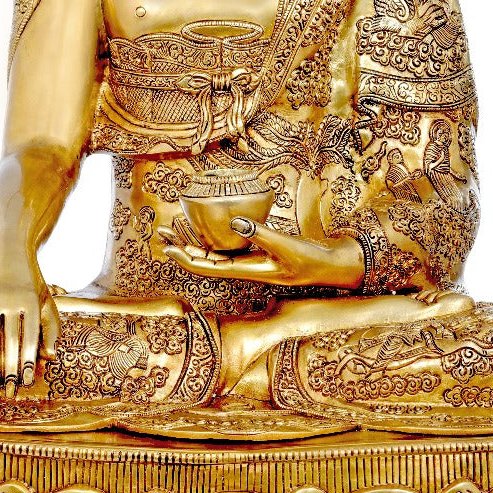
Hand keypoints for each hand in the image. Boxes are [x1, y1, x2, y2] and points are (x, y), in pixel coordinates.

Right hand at [0, 252, 60, 396]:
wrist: (6, 244)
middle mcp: (11, 300)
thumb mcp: (45, 299)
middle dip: (10, 369)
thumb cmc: (29, 279)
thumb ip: (49, 327)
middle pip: (11, 342)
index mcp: (32, 302)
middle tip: (8, 391)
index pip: (30, 339)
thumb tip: (50, 358)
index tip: (27, 383)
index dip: (28, 363)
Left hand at [159, 218, 363, 288]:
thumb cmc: (310, 260)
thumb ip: (260, 233)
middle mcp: (243, 267)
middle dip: (182, 247)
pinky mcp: (257, 250)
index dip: (185, 259)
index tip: (166, 247)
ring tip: (176, 226)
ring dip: (194, 241)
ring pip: (214, 252)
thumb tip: (232, 221)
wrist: (329, 264)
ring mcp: (249, 259)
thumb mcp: (286, 245)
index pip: (207, 268)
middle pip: (204, 260)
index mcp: (246, 271)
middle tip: (163, 231)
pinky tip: (207, 224)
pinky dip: (214, 235)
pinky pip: (228, 244)